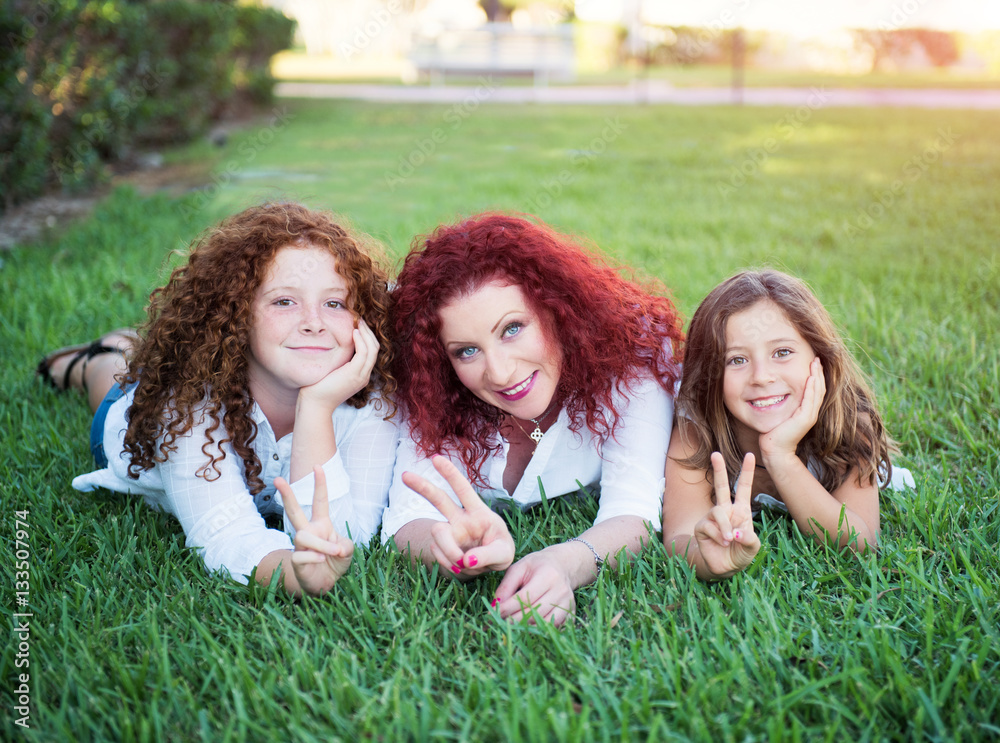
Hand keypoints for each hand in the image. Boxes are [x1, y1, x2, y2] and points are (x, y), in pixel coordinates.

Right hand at [277, 465, 353, 594]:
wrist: (325, 584)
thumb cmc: (335, 562)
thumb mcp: (347, 550)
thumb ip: (344, 545)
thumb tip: (334, 548)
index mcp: (321, 524)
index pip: (320, 500)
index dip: (320, 484)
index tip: (318, 466)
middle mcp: (309, 531)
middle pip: (293, 510)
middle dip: (286, 494)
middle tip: (277, 479)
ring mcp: (301, 546)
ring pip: (302, 535)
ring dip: (322, 545)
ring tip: (334, 553)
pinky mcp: (296, 560)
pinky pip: (301, 554)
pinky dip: (314, 557)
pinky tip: (321, 561)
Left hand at [299, 319, 378, 409]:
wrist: (315, 405)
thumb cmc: (318, 389)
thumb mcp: (331, 372)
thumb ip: (337, 361)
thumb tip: (332, 346)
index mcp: (360, 375)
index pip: (370, 352)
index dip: (366, 336)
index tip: (358, 325)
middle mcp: (364, 375)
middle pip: (375, 348)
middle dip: (368, 332)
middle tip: (360, 319)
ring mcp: (361, 375)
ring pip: (372, 349)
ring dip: (366, 333)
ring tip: (358, 321)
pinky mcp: (354, 374)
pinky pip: (363, 352)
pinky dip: (361, 340)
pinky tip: (353, 332)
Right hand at [401, 455, 514, 578]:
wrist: (489, 569)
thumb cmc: (500, 553)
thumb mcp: (504, 554)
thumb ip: (489, 556)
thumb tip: (465, 560)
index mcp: (478, 512)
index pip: (464, 490)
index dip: (450, 474)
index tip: (435, 458)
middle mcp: (460, 519)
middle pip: (439, 498)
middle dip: (422, 486)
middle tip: (404, 475)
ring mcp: (449, 533)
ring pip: (437, 533)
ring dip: (448, 551)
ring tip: (462, 563)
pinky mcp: (441, 548)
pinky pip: (439, 555)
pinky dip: (449, 564)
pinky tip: (460, 567)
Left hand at [493, 550, 575, 625]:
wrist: (562, 565)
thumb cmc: (537, 566)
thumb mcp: (519, 569)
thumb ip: (506, 586)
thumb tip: (495, 606)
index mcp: (548, 575)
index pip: (524, 598)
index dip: (506, 608)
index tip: (491, 614)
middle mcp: (560, 590)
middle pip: (533, 612)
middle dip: (512, 620)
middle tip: (497, 622)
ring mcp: (567, 603)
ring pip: (542, 622)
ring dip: (523, 627)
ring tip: (509, 626)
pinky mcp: (571, 612)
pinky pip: (553, 627)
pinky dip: (538, 629)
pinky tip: (526, 627)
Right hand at [693, 452, 759, 577]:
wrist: (725, 568)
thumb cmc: (740, 553)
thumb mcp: (753, 547)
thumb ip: (749, 539)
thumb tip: (735, 532)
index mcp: (740, 510)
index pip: (743, 487)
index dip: (747, 472)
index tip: (750, 455)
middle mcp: (726, 510)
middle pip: (721, 486)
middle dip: (719, 469)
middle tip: (715, 454)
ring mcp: (712, 518)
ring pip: (717, 511)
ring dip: (724, 527)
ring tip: (728, 539)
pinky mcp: (702, 527)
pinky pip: (709, 525)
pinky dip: (717, 535)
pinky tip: (721, 542)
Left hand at [760, 357, 825, 461]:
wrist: (773, 448)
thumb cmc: (773, 431)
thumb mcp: (779, 412)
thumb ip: (782, 402)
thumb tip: (773, 391)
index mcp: (806, 410)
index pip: (814, 389)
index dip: (815, 375)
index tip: (812, 362)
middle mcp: (811, 412)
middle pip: (819, 388)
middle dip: (818, 372)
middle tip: (816, 358)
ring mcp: (809, 415)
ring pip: (817, 391)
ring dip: (817, 376)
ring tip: (815, 362)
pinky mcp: (805, 418)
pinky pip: (810, 399)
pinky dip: (811, 387)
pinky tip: (811, 377)